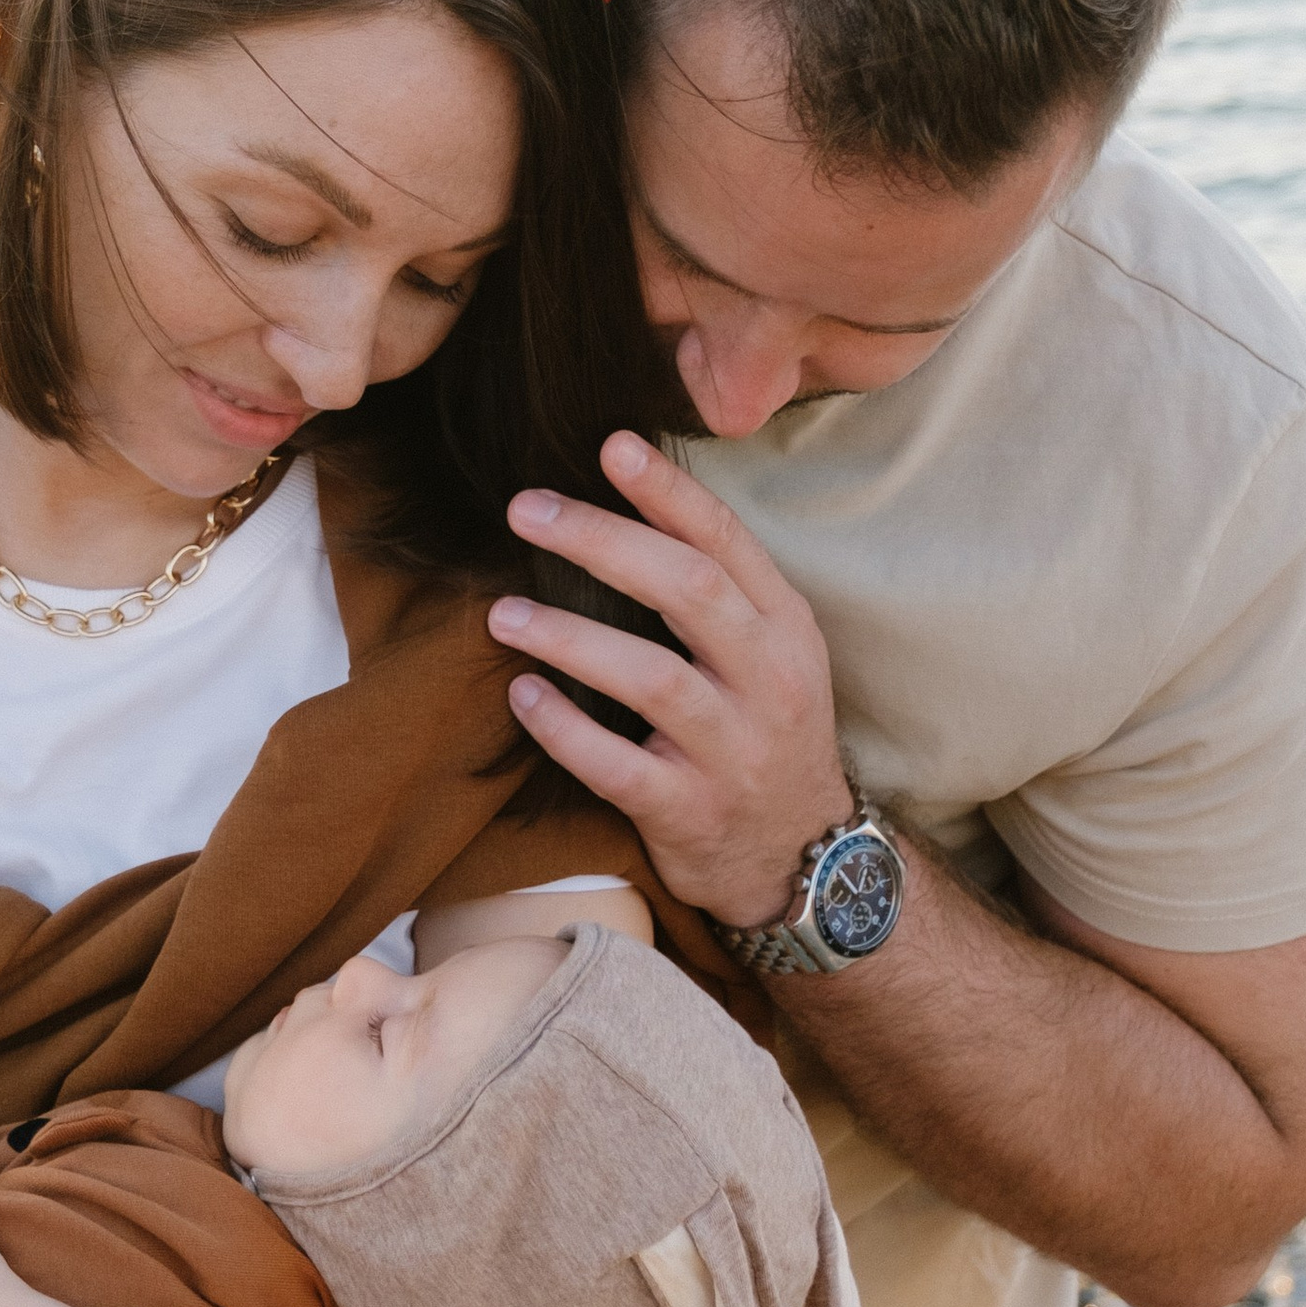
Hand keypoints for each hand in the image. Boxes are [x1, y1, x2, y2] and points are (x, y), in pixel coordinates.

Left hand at [489, 436, 853, 928]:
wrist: (803, 861)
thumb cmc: (766, 735)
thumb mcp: (772, 656)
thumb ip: (719, 591)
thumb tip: (622, 504)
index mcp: (786, 630)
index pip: (728, 544)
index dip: (670, 491)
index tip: (611, 445)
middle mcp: (770, 683)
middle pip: (688, 592)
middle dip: (603, 542)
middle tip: (528, 511)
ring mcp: (734, 752)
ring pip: (653, 680)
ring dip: (571, 638)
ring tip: (503, 613)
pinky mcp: (691, 812)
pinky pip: (620, 767)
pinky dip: (566, 729)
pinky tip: (521, 697)